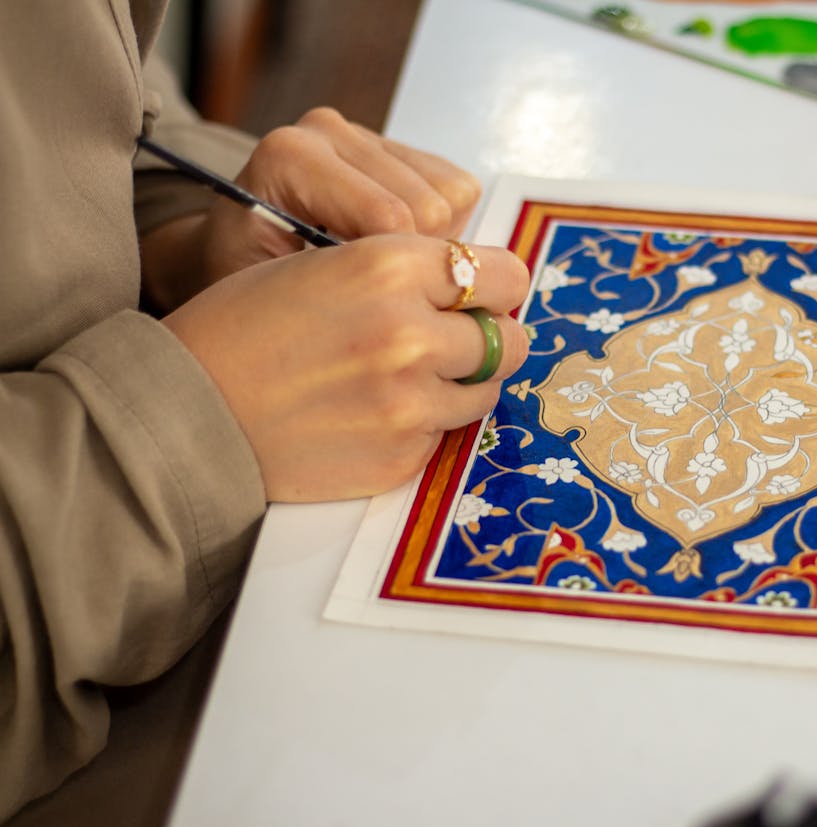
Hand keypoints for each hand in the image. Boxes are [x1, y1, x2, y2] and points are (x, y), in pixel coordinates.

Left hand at [141, 108, 481, 308]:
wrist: (233, 254)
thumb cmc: (246, 282)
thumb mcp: (277, 296)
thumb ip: (339, 287)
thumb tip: (410, 297)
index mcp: (290, 158)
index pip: (393, 217)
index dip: (399, 273)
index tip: (372, 301)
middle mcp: (327, 132)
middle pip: (431, 206)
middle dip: (417, 256)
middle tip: (376, 283)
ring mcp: (364, 135)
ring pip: (454, 195)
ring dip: (432, 241)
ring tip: (381, 261)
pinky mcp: (396, 146)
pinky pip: (459, 188)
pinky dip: (444, 226)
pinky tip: (396, 242)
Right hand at [162, 234, 530, 501]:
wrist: (190, 411)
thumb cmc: (248, 328)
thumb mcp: (327, 263)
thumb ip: (408, 269)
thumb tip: (481, 283)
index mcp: (387, 266)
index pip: (501, 272)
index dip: (497, 284)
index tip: (488, 293)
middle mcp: (408, 333)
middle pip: (508, 338)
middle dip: (491, 336)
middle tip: (460, 338)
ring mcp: (409, 402)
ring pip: (486, 389)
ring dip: (465, 381)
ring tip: (412, 375)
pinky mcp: (402, 456)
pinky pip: (446, 433)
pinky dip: (427, 421)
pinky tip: (377, 411)